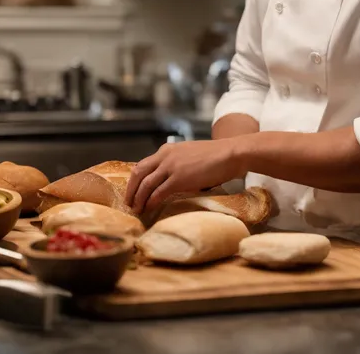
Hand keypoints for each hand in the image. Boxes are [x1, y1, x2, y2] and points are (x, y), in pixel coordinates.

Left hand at [125, 138, 245, 213]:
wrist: (230, 154)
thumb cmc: (216, 156)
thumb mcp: (190, 154)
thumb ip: (178, 163)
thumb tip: (171, 179)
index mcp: (167, 149)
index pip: (143, 164)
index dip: (135, 180)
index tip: (133, 191)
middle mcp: (165, 156)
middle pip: (139, 173)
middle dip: (131, 190)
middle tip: (129, 203)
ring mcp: (171, 167)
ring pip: (145, 184)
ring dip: (139, 199)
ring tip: (137, 210)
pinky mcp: (179, 179)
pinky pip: (158, 192)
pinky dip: (151, 202)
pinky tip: (149, 209)